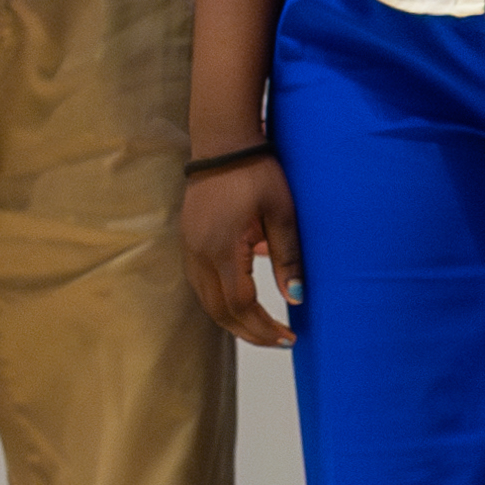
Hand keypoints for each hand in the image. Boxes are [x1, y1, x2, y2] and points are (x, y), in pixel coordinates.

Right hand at [180, 152, 304, 347]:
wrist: (223, 143)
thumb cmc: (256, 173)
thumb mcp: (282, 213)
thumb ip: (288, 258)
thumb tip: (295, 299)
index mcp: (223, 250)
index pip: (240, 305)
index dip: (263, 328)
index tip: (288, 338)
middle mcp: (200, 255)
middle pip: (220, 312)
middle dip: (250, 332)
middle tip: (278, 341)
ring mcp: (190, 249)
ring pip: (207, 302)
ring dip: (233, 321)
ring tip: (262, 329)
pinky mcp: (189, 242)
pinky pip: (201, 286)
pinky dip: (220, 303)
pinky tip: (240, 305)